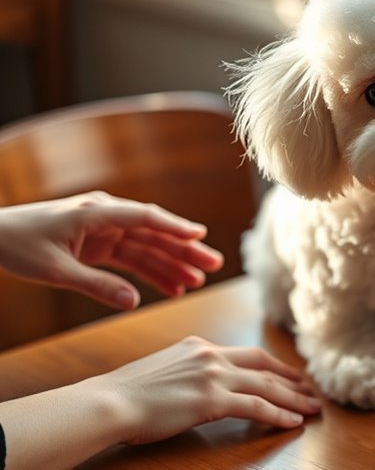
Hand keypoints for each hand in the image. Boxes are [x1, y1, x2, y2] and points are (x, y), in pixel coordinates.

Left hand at [0, 191, 223, 308]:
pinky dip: (150, 272)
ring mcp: (103, 231)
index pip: (144, 218)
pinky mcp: (98, 245)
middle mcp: (105, 217)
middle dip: (184, 249)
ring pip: (147, 247)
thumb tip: (133, 302)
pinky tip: (171, 287)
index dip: (174, 227)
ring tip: (198, 281)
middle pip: (154, 233)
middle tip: (214, 264)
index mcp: (96, 213)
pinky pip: (132, 258)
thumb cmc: (17, 246)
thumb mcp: (56, 271)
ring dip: (172, 263)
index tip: (201, 236)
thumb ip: (97, 286)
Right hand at [93, 336, 321, 444]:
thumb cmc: (125, 395)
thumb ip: (187, 373)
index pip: (247, 353)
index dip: (273, 365)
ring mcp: (213, 375)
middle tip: (311, 390)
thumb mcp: (161, 372)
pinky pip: (256, 406)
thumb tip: (197, 387)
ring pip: (266, 386)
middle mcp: (210, 356)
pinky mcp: (212, 399)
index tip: (290, 375)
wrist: (108, 402)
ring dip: (294, 398)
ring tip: (313, 408)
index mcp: (198, 347)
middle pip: (264, 365)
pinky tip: (292, 421)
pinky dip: (278, 414)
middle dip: (291, 379)